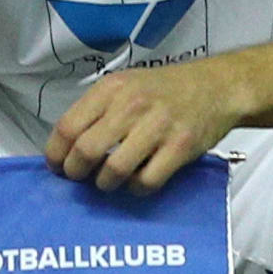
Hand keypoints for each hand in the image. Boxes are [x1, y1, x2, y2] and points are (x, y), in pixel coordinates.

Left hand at [44, 59, 237, 193]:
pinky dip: (136, 188)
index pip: (68, 126)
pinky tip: (136, 181)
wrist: (216, 87)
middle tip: (79, 177)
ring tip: (107, 181)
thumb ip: (98, 109)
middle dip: (76, 172)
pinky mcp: (180, 147)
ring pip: (113, 170)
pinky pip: (146, 181)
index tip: (56, 165)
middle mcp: (132, 105)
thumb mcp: (126, 85)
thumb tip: (67, 145)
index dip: (56, 153)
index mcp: (112, 88)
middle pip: (86, 150)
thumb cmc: (166, 89)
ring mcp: (157, 127)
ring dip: (104, 183)